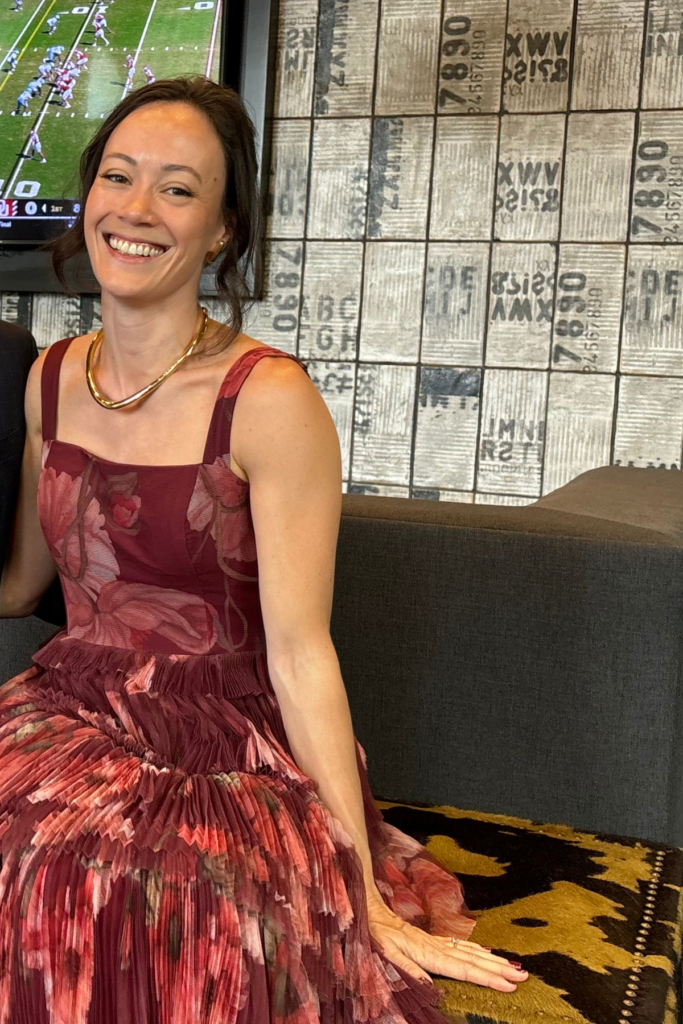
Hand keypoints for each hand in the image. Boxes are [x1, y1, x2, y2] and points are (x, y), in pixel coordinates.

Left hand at [365, 889, 528, 991]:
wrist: (373, 911)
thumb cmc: (378, 935)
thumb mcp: (387, 954)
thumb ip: (408, 969)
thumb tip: (432, 988)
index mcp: (430, 954)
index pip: (465, 970)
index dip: (488, 978)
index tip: (509, 984)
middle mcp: (439, 947)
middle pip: (475, 960)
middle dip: (500, 969)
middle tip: (524, 977)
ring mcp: (439, 942)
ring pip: (472, 952)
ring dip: (494, 959)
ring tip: (515, 967)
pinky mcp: (435, 939)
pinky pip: (462, 945)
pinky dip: (477, 949)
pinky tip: (486, 952)